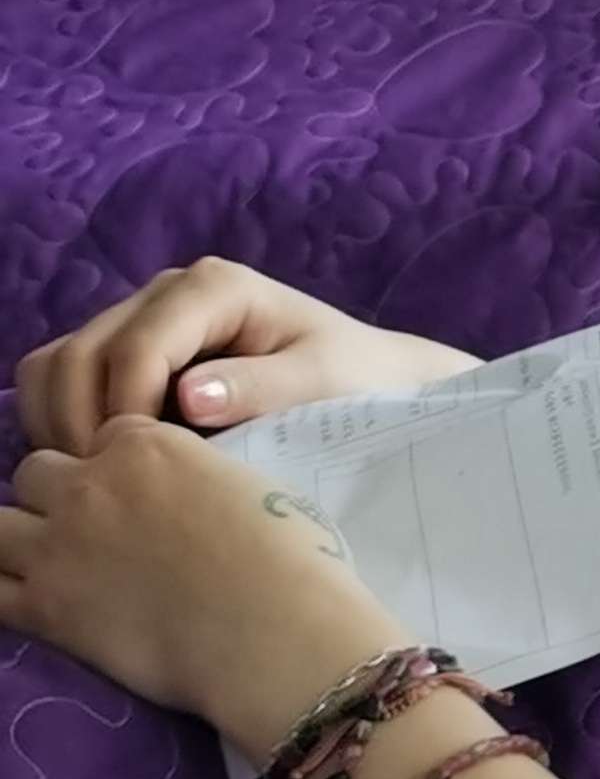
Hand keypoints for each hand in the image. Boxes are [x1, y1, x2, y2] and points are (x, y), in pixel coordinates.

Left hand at [0, 419, 412, 750]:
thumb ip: (193, 475)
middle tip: (91, 527)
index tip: (141, 492)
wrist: (276, 629)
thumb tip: (179, 495)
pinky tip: (33, 600)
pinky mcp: (44, 608)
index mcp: (147, 445)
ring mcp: (59, 546)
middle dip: (58, 494)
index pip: (105, 435)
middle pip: (36, 472)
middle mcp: (91, 485)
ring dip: (19, 538)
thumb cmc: (288, 556)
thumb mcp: (247, 483)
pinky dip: (6, 591)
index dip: (119, 464)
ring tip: (51, 561)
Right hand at [19, 259, 477, 456]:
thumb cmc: (352, 381)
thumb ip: (260, 388)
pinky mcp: (125, 351)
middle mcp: (166, 293)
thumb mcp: (321, 385)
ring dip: (62, 426)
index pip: (136, 348)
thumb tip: (189, 396)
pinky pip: (62, 383)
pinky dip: (64, 424)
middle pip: (79, 355)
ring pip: (56, 367)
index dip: (126, 412)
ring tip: (104, 481)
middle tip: (110, 489)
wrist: (365, 380)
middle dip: (82, 425)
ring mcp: (139, 319)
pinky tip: (105, 467)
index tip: (143, 472)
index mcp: (214, 289)